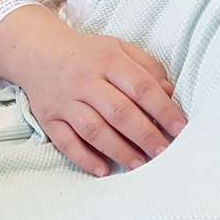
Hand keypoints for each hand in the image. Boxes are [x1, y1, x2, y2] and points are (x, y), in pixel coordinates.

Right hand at [3, 16, 186, 176]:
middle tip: (164, 152)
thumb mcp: (120, 48)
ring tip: (140, 166)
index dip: (163, 109)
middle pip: (119, 111)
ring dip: (119, 150)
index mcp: (109, 61)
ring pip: (94, 130)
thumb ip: (147, 67)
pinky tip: (103, 170)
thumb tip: (169, 93)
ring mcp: (66, 101)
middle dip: (144, 135)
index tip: (180, 128)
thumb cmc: (88, 54)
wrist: (39, 53)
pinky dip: (84, 158)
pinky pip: (66, 142)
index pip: (140, 87)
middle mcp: (86, 81)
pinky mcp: (48, 119)